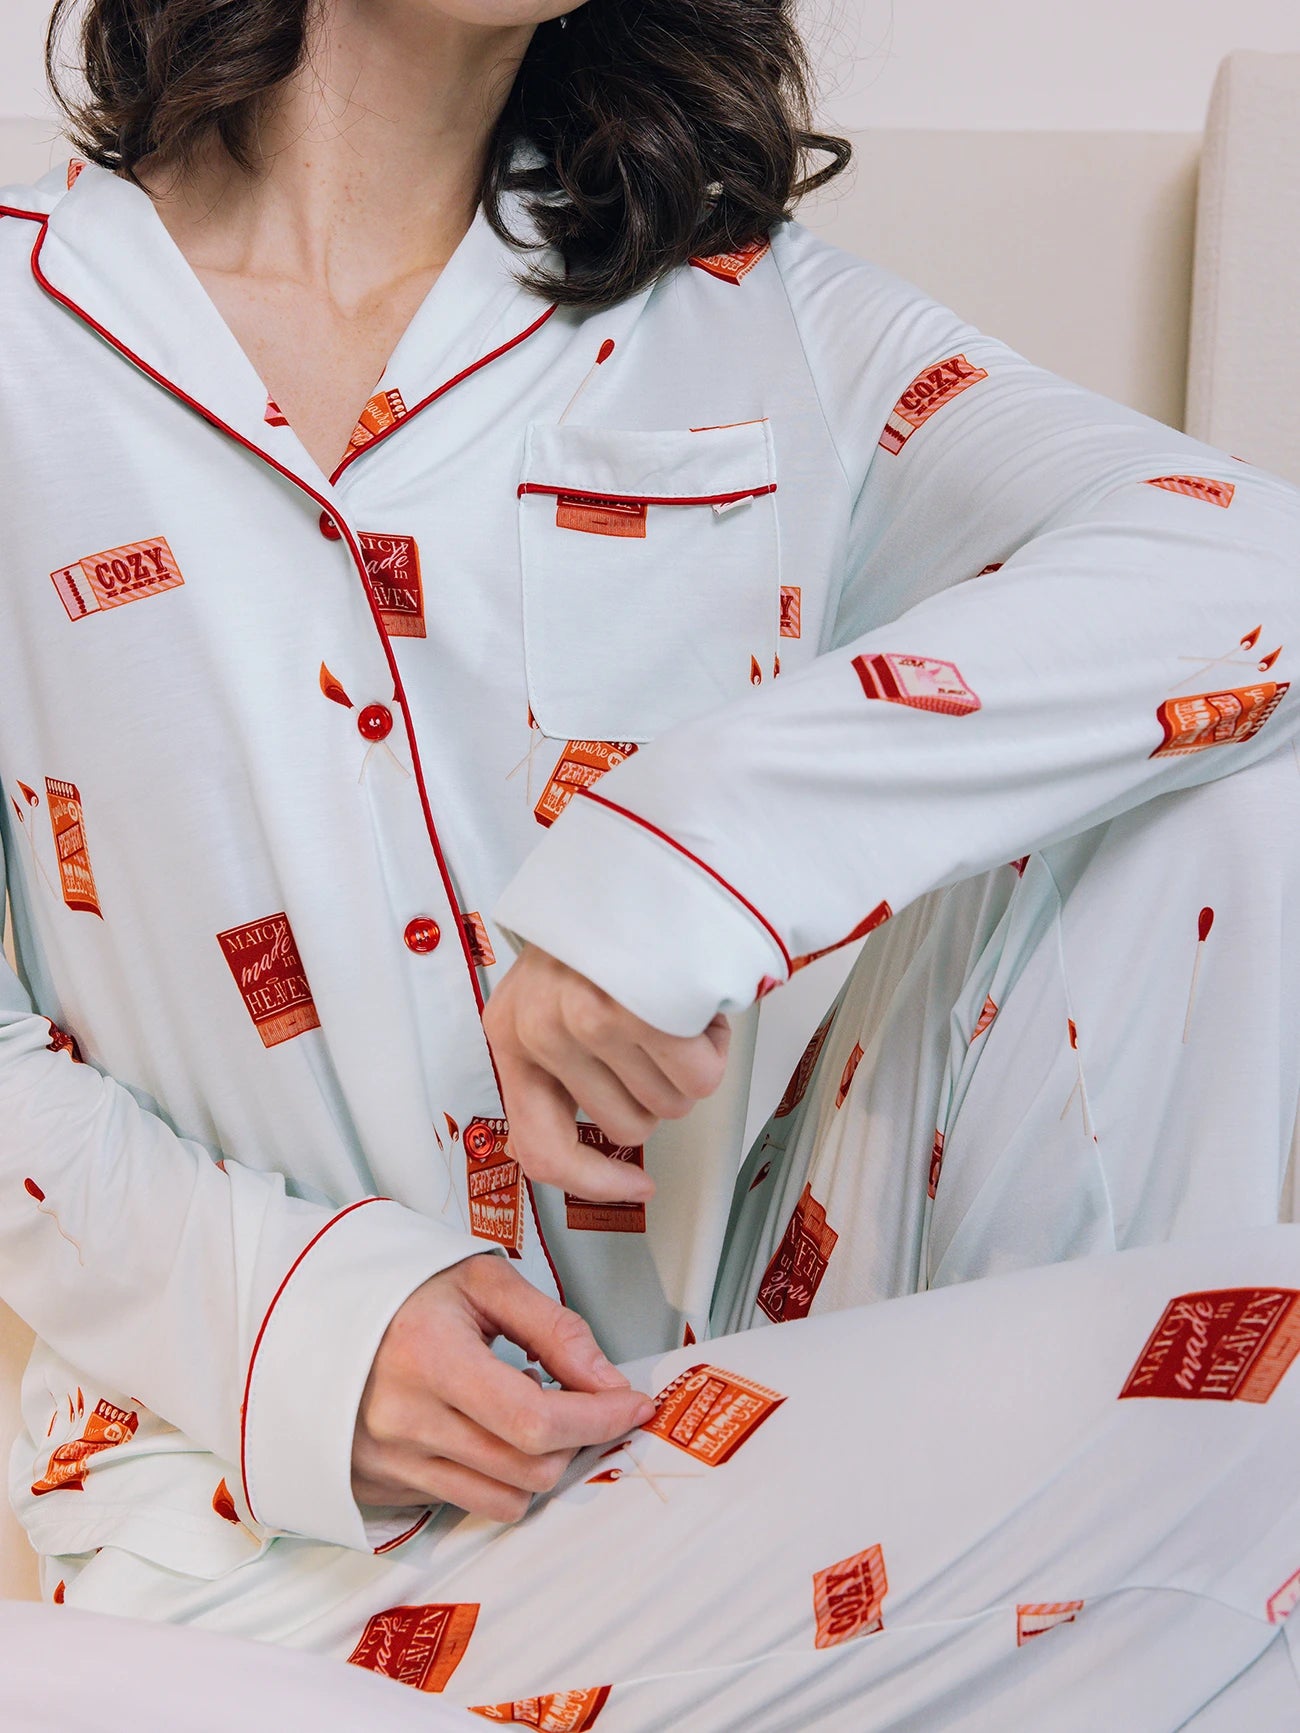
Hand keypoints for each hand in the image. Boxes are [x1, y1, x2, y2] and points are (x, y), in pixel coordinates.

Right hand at [352, 1252, 655, 1521]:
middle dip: (576, 1438)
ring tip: (519, 1406)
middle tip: (577, 1396)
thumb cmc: (403, 1291)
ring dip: (537, 1462)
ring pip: (505, 1499)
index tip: (633, 1404)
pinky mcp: (382, 1488)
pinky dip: (497, 1477)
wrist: (313, 1316)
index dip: (598, 1418)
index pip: (534, 1418)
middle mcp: (404, 1421)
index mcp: (428, 1357)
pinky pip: (466, 1505)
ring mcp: (388, 1462)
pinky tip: (484, 1430)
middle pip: (528, 1468)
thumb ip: (554, 1327)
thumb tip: (609, 1381)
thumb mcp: (482, 1282)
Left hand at [482, 944, 731, 1201]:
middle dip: (662, 1088)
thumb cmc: (609, 923)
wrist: (650, 852)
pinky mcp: (637, 1011)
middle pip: (629, 1128)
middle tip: (667, 1034)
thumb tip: (609, 1141)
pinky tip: (699, 998)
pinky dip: (716, 1042)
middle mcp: (539, 1031)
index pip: (541, 1151)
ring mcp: (585, 1021)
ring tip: (678, 1003)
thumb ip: (567, 1066)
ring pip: (671, 1105)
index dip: (596, 1181)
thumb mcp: (557, 994)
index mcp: (511, 1035)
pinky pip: (701, 1076)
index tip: (635, 1185)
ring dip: (692, 1061)